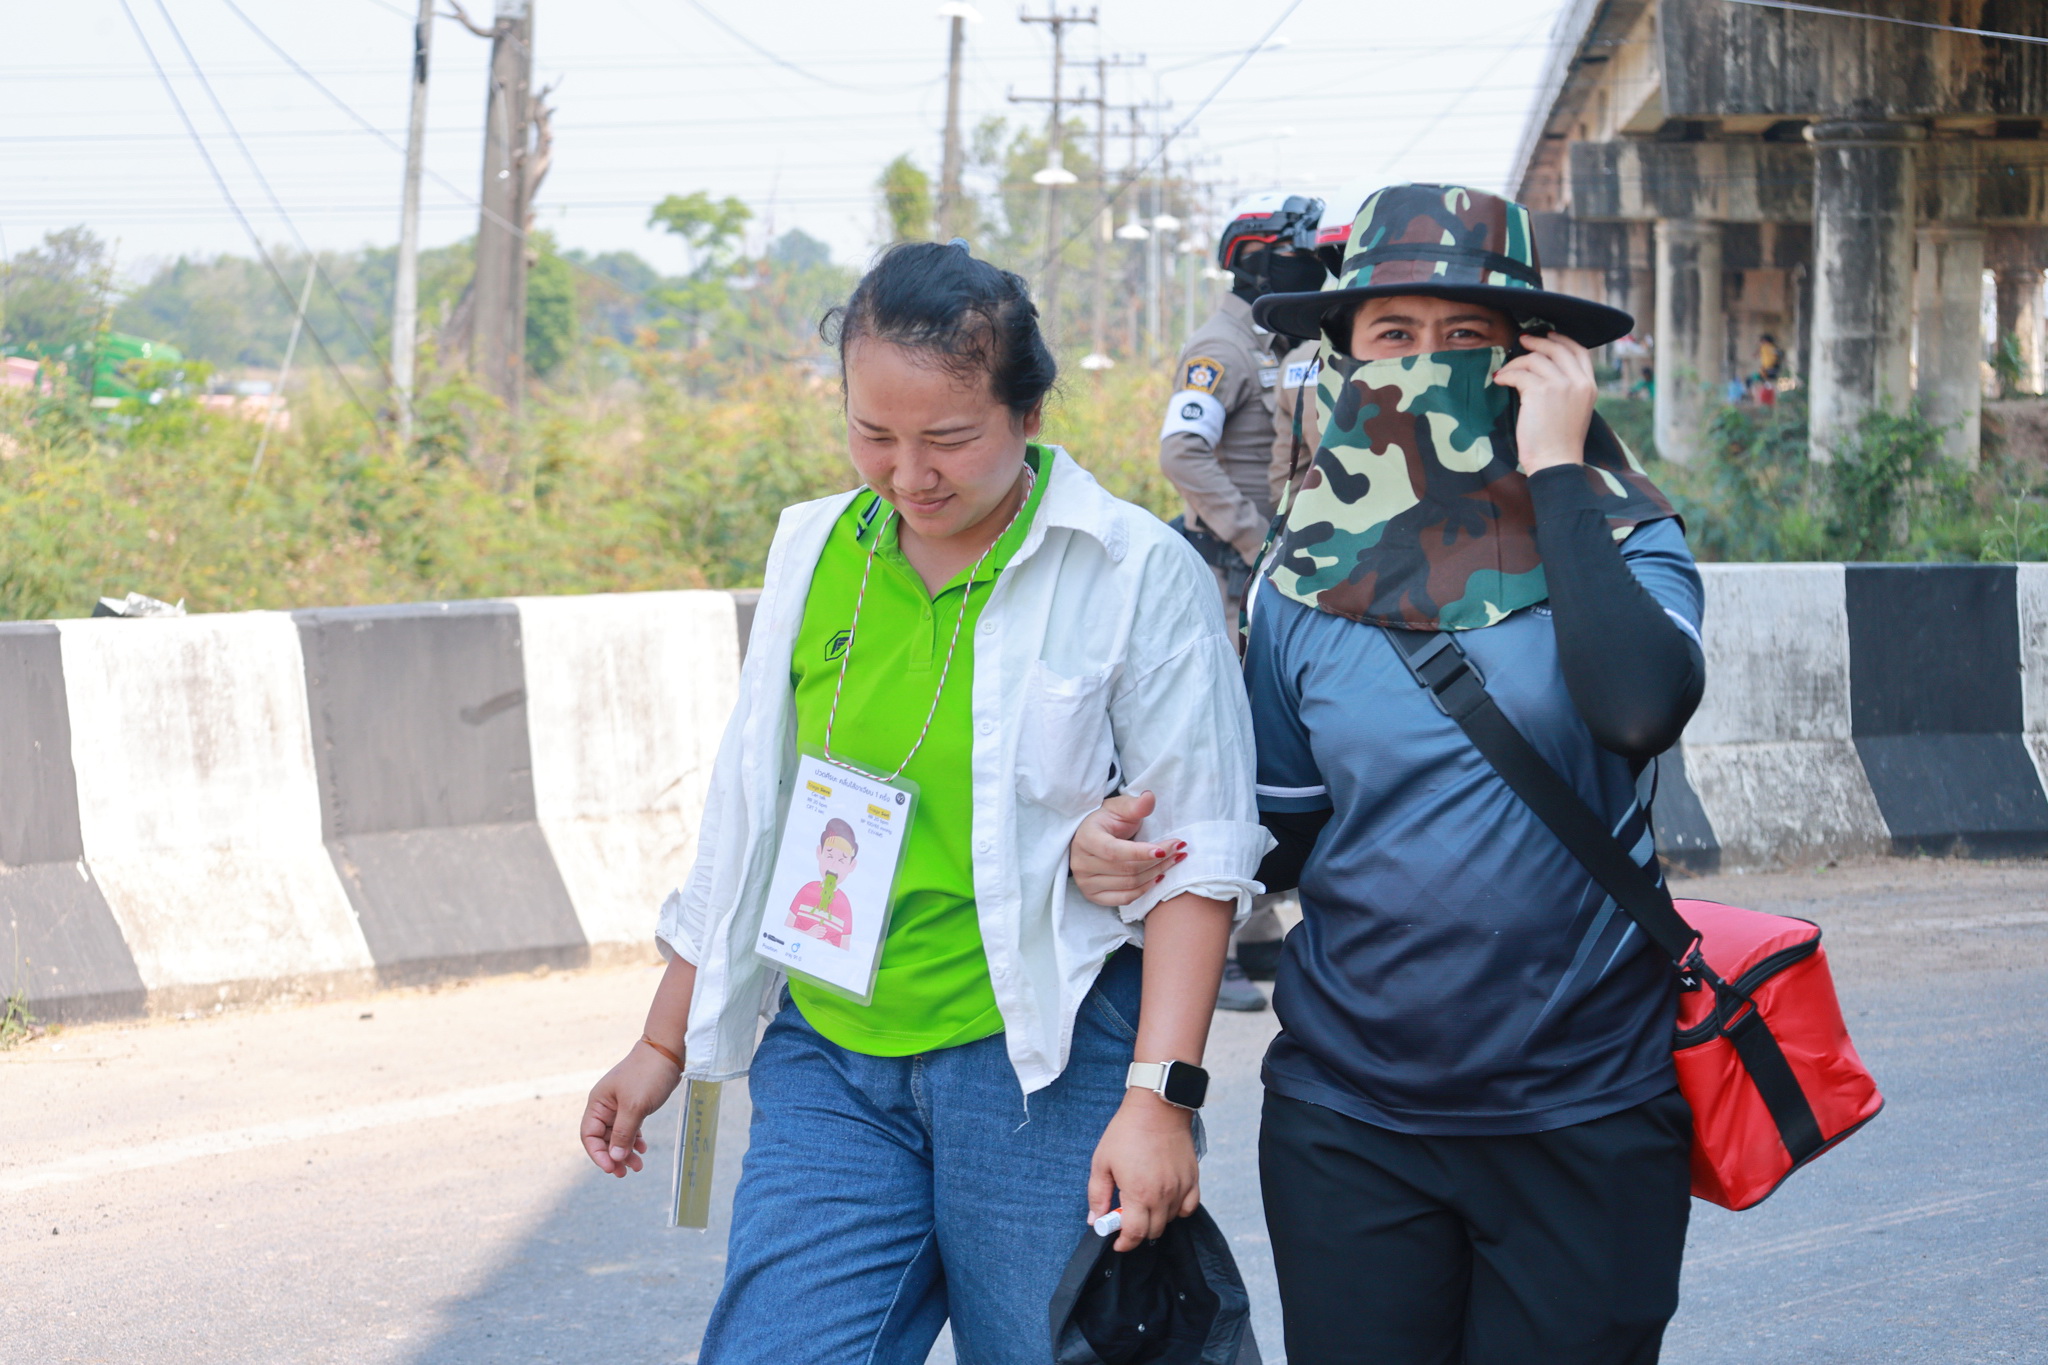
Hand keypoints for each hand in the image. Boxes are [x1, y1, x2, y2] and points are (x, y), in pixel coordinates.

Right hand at [580, 1041, 681, 1177]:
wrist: (668, 1050)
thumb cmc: (648, 1074)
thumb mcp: (635, 1106)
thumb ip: (623, 1133)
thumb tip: (614, 1157)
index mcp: (598, 1103)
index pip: (589, 1135)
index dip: (598, 1154)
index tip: (611, 1168)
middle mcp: (606, 1105)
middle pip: (604, 1138)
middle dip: (613, 1156)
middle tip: (625, 1173)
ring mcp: (620, 1105)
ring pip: (618, 1135)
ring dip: (626, 1151)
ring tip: (638, 1166)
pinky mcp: (635, 1104)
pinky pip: (630, 1128)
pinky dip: (635, 1139)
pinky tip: (643, 1148)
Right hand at [1068, 791, 1185, 907]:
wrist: (1091, 837)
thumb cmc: (1107, 822)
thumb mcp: (1120, 808)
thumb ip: (1135, 805)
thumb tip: (1149, 797)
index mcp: (1085, 838)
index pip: (1114, 851)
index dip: (1141, 852)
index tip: (1166, 848)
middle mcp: (1080, 863)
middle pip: (1126, 869)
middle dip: (1157, 861)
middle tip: (1178, 850)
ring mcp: (1085, 882)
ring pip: (1129, 884)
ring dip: (1156, 873)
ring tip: (1172, 861)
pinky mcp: (1093, 896)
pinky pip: (1124, 899)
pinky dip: (1144, 889)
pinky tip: (1157, 877)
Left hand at [1088, 1088, 1200, 1252]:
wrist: (1157, 1108)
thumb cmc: (1127, 1132)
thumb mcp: (1102, 1162)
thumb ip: (1098, 1194)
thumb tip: (1095, 1220)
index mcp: (1139, 1193)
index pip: (1134, 1234)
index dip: (1124, 1243)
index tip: (1117, 1242)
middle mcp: (1163, 1196)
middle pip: (1153, 1232)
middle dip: (1137, 1232)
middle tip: (1126, 1218)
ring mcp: (1180, 1188)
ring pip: (1170, 1220)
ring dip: (1155, 1220)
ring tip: (1143, 1203)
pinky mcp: (1192, 1179)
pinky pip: (1189, 1208)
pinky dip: (1178, 1211)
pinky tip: (1166, 1201)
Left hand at [1493, 331, 1596, 473]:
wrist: (1556, 461)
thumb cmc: (1560, 442)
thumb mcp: (1575, 409)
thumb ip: (1567, 387)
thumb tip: (1543, 368)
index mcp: (1589, 385)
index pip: (1579, 350)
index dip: (1562, 339)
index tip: (1547, 335)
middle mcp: (1578, 381)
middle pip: (1556, 348)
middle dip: (1537, 343)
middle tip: (1521, 342)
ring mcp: (1560, 385)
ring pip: (1535, 359)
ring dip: (1516, 363)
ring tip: (1506, 373)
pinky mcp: (1540, 392)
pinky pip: (1519, 373)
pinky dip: (1506, 375)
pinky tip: (1500, 381)